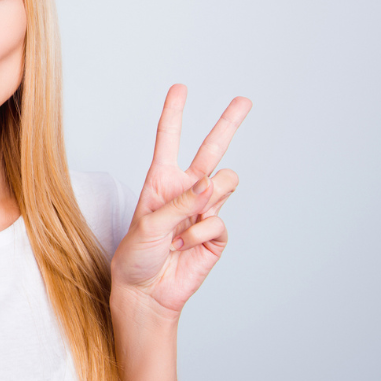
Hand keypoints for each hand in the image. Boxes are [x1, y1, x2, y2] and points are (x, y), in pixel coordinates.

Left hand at [111, 84, 251, 314]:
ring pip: (225, 182)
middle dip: (229, 123)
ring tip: (185, 223)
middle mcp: (185, 190)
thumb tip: (209, 183)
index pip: (168, 140)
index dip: (174, 113)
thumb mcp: (146, 225)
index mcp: (160, 181)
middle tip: (244, 100)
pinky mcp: (216, 234)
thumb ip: (178, 202)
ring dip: (208, 197)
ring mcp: (203, 210)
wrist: (146, 292)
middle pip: (212, 150)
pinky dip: (201, 233)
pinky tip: (186, 245)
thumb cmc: (135, 256)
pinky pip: (219, 221)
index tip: (180, 88)